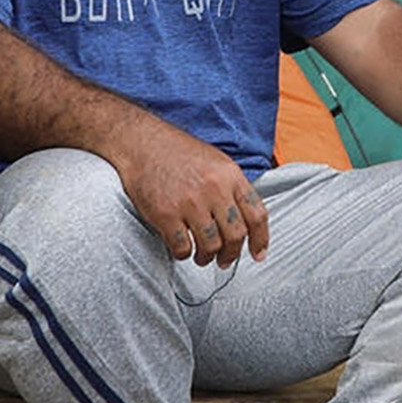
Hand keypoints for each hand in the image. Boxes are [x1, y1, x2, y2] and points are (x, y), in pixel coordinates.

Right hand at [113, 122, 268, 266]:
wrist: (141, 143)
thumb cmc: (177, 152)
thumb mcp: (216, 162)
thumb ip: (232, 188)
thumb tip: (245, 219)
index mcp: (230, 175)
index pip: (257, 215)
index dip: (260, 239)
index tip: (258, 254)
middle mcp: (214, 189)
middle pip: (235, 235)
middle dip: (232, 254)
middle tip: (225, 260)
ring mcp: (189, 203)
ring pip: (211, 246)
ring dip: (207, 257)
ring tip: (202, 256)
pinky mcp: (165, 214)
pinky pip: (183, 247)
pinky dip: (184, 254)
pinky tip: (182, 248)